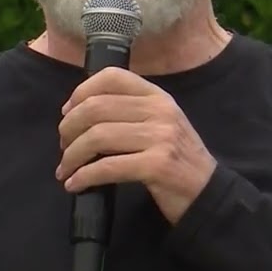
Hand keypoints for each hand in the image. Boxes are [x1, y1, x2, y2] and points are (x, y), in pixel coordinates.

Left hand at [56, 67, 215, 224]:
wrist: (208, 193)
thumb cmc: (177, 159)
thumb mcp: (160, 124)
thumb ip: (130, 112)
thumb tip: (78, 112)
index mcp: (158, 96)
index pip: (112, 77)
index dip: (81, 92)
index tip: (67, 112)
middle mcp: (160, 111)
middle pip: (96, 108)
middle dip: (69, 129)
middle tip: (63, 147)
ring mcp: (160, 137)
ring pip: (97, 137)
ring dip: (72, 156)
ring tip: (65, 170)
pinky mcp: (157, 166)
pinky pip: (107, 167)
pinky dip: (84, 177)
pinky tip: (75, 185)